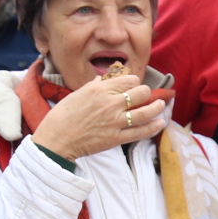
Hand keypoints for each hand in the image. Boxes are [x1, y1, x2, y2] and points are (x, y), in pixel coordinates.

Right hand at [31, 74, 165, 161]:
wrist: (56, 139)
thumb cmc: (62, 116)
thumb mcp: (77, 94)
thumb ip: (93, 86)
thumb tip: (102, 79)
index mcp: (100, 90)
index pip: (129, 80)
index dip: (134, 82)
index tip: (133, 85)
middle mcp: (110, 103)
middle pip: (140, 93)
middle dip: (146, 93)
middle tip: (146, 95)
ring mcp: (115, 121)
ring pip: (145, 111)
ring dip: (157, 107)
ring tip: (161, 105)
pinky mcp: (116, 138)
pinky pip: (140, 132)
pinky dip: (153, 127)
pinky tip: (160, 122)